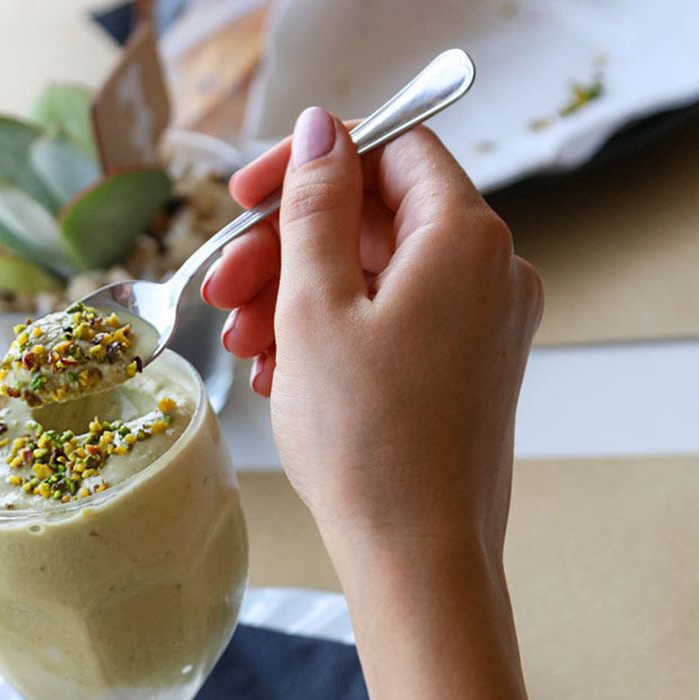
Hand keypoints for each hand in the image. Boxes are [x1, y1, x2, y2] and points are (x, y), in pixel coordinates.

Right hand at [201, 108, 542, 578]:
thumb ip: (314, 208)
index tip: (244, 198)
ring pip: (374, 280)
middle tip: (223, 291)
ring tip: (243, 349)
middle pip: (373, 223)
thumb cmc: (368, 440)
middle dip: (286, 251)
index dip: (309, 165)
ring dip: (298, 301)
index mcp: (465, 239)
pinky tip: (280, 375)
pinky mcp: (463, 373)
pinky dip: (332, 338)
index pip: (388, 152)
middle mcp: (489, 274)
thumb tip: (320, 130)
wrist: (416, 557)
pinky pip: (390, 328)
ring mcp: (481, 328)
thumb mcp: (315, 307)